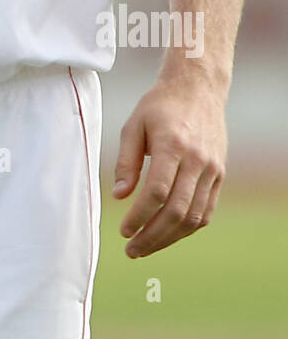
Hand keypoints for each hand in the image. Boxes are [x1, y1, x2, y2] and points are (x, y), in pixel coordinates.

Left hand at [112, 77, 226, 257]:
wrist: (197, 89)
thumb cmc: (159, 106)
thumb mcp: (133, 125)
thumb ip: (125, 161)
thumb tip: (119, 196)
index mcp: (173, 145)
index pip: (157, 192)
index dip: (139, 216)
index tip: (123, 230)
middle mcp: (196, 160)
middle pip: (177, 211)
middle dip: (152, 236)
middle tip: (132, 249)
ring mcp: (211, 169)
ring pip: (193, 217)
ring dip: (169, 238)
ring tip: (145, 246)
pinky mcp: (219, 174)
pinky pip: (206, 211)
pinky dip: (187, 228)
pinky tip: (168, 234)